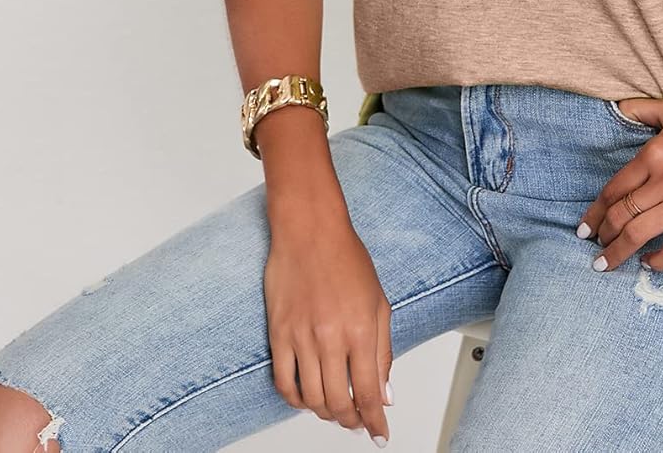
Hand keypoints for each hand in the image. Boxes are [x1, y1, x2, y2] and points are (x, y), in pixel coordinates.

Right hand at [263, 194, 392, 441]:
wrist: (310, 230)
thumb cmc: (346, 258)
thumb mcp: (379, 301)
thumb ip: (382, 351)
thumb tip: (384, 393)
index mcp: (361, 329)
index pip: (367, 393)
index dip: (374, 422)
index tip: (379, 435)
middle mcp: (331, 338)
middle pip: (338, 403)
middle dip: (350, 421)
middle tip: (356, 422)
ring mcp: (301, 338)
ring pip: (311, 399)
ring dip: (324, 413)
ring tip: (334, 409)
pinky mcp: (279, 334)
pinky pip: (283, 382)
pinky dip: (295, 400)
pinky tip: (306, 397)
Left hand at [577, 97, 662, 272]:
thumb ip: (644, 109)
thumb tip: (615, 109)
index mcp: (655, 153)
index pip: (614, 189)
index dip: (596, 212)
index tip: (586, 227)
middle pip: (623, 214)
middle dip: (603, 236)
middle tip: (595, 249)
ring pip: (641, 234)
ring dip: (619, 252)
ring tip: (607, 264)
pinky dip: (657, 261)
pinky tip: (649, 263)